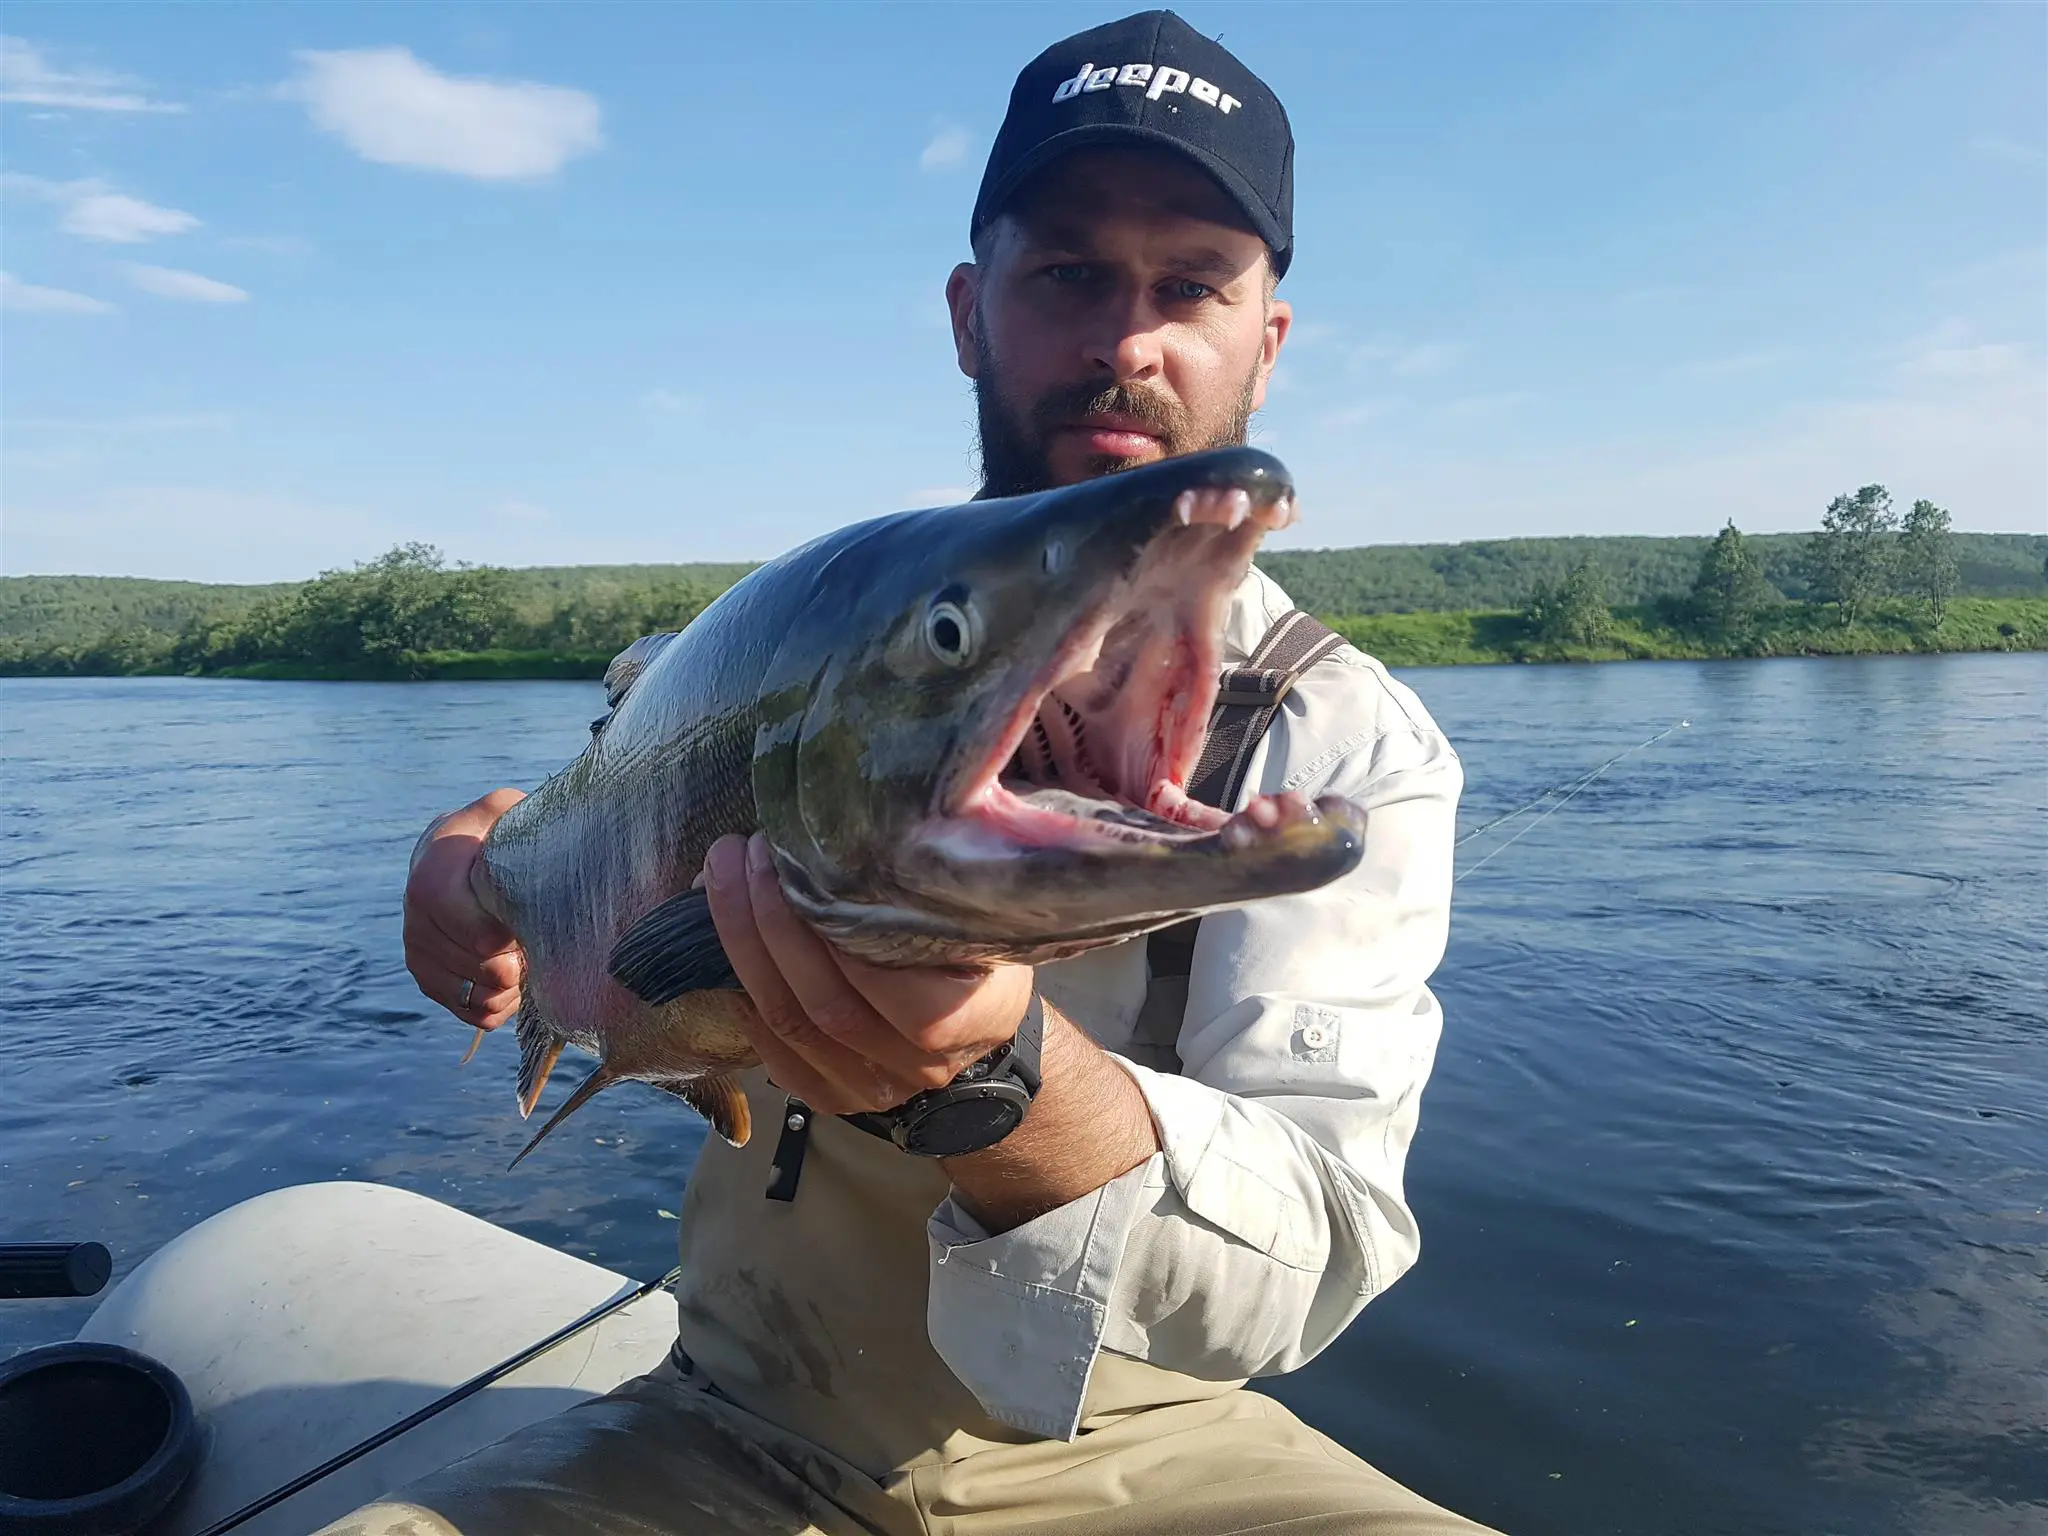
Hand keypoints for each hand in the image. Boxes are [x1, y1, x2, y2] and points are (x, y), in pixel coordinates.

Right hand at [403, 788, 527, 1032]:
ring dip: (514, 984)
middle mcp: (416, 920)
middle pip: (484, 968)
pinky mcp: (429, 983)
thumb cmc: (488, 834)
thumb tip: (536, 831)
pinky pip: (475, 1014)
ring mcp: (419, 955)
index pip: (478, 933)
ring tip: (527, 954)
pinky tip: (514, 976)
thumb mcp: (501, 812)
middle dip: (521, 959)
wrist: (451, 858)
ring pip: (480, 996)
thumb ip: (511, 813)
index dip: (512, 937)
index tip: (528, 922)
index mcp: (432, 879)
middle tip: (537, 937)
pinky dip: (502, 1003)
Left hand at [700, 831, 1033, 1116]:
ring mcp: (874, 1090)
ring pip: (793, 1025)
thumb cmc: (977, 950)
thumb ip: (932, 891)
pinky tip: (724, 944)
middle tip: (745, 854)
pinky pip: (774, 1054)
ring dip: (745, 948)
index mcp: (974, 1018)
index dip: (845, 937)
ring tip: (724, 879)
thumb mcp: (981, 916)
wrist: (979, 1025)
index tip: (803, 864)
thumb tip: (854, 832)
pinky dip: (740, 996)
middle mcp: (922, 1065)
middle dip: (772, 924)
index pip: (907, 995)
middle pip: (829, 1005)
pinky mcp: (833, 1098)